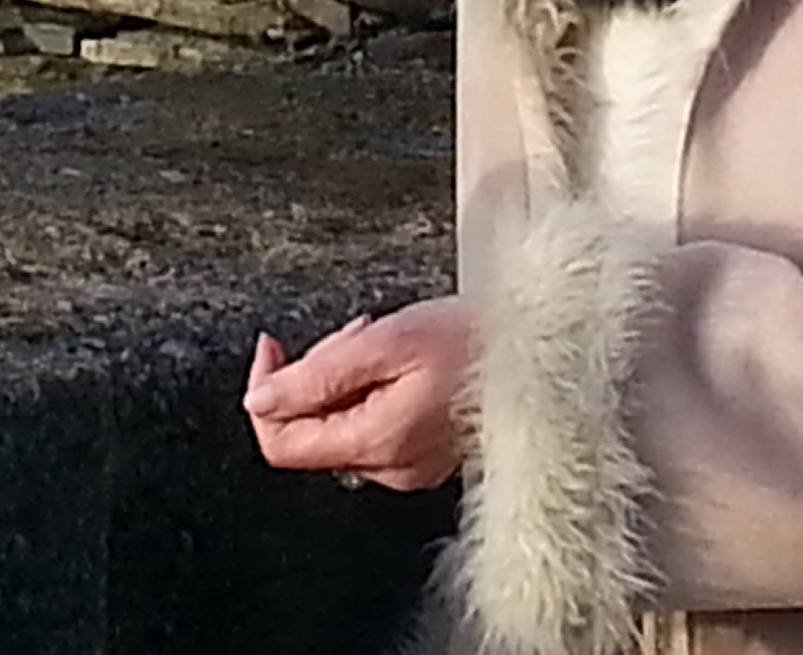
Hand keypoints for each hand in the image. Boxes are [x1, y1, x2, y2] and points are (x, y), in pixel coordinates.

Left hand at [241, 296, 470, 491]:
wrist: (542, 353)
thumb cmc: (473, 341)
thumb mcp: (384, 342)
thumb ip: (315, 376)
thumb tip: (260, 402)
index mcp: (376, 443)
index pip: (281, 444)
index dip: (263, 394)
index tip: (272, 350)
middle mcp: (389, 468)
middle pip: (307, 431)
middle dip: (311, 375)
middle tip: (350, 335)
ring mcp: (409, 466)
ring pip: (337, 423)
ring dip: (342, 376)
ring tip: (380, 338)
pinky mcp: (424, 455)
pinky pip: (369, 424)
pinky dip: (368, 388)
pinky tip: (398, 359)